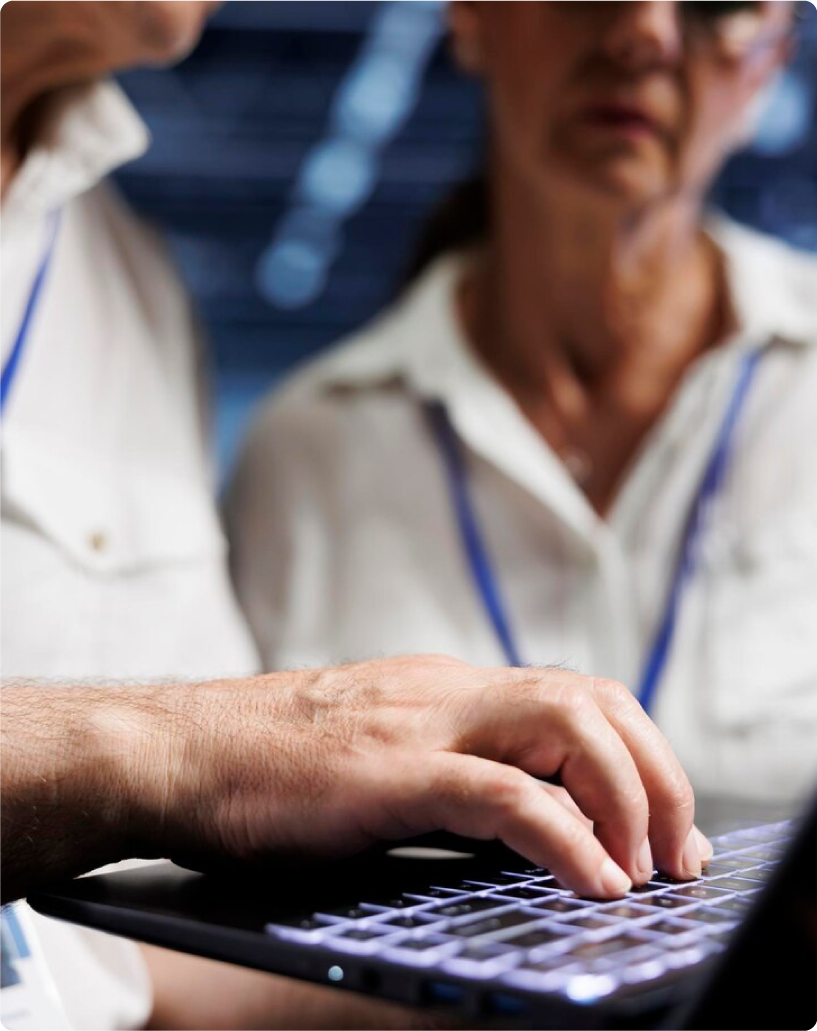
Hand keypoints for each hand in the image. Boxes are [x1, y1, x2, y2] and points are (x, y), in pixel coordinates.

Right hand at [117, 656, 709, 896]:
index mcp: (448, 690)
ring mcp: (420, 725)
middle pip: (593, 698)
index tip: (662, 827)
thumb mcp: (380, 753)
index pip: (576, 694)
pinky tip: (593, 881)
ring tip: (643, 869)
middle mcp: (447, 692)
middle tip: (675, 853)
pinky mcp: (389, 773)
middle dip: (656, 774)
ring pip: (566, 726)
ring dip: (626, 798)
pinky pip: (505, 795)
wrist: (175, 749)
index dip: (637, 755)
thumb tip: (522, 822)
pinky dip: (564, 837)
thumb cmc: (266, 766)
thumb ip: (449, 770)